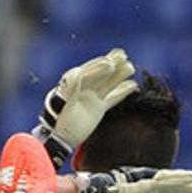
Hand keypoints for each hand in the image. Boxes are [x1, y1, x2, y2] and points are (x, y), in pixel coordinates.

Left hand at [34, 49, 137, 167]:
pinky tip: (133, 85)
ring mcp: (92, 98)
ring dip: (119, 76)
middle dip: (110, 65)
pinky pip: (112, 98)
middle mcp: (83, 89)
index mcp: (72, 85)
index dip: (98, 67)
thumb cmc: (58, 119)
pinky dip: (122, 92)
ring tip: (130, 67)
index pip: (87, 73)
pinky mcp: (98, 108)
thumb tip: (77, 75)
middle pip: (99, 74)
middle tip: (122, 55)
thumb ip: (70, 89)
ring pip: (108, 84)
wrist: (60, 137)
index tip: (110, 63)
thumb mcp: (62, 102)